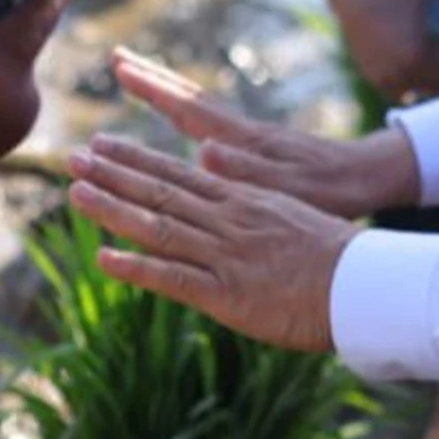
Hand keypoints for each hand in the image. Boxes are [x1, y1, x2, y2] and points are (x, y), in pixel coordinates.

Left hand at [67, 134, 359, 351]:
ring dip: (114, 209)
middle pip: (161, 190)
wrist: (365, 285)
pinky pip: (174, 278)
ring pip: (159, 226)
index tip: (104, 144)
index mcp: (242, 201)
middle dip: (114, 173)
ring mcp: (225, 255)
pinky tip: (104, 258)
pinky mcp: (227, 293)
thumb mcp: (288, 215)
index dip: (137, 159)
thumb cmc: (335, 256)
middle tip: (73, 156)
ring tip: (76, 193)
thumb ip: (249, 204)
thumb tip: (219, 178)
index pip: (180, 173)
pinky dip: (137, 268)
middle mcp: (228, 220)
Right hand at [109, 48, 420, 219]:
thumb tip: (204, 148)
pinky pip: (212, 125)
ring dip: (167, 92)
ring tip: (138, 78)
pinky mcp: (261, 148)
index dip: (153, 89)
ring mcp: (250, 138)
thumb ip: (247, 170)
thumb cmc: (332, 191)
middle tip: (116, 58)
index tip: (121, 66)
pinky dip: (189, 114)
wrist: (371, 178)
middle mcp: (242, 132)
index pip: (188, 108)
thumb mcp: (289, 188)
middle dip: (152, 79)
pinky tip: (185, 125)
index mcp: (243, 142)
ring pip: (199, 109)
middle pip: (188, 98)